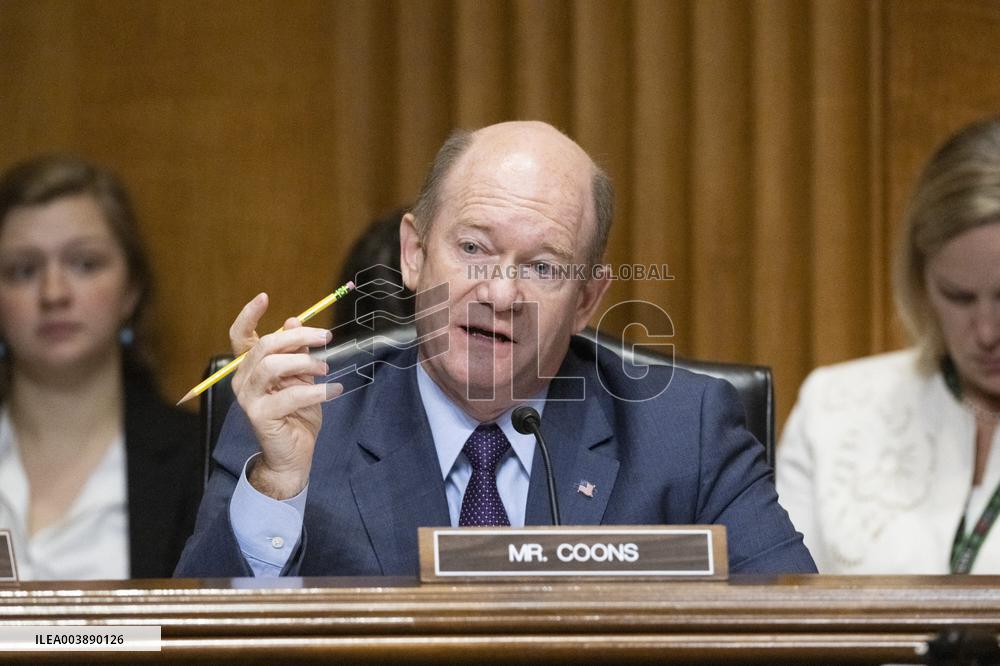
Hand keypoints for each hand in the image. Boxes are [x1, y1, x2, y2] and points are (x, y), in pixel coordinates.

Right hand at [229, 293, 341, 498]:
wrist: (293, 455)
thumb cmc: (297, 415)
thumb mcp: (301, 378)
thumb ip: (297, 352)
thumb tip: (294, 321)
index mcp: (250, 367)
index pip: (239, 336)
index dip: (249, 315)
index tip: (264, 296)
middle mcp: (243, 380)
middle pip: (265, 345)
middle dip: (298, 337)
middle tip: (326, 337)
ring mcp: (249, 398)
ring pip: (273, 366)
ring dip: (306, 363)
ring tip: (327, 369)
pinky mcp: (260, 415)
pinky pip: (290, 395)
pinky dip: (317, 391)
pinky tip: (334, 390)